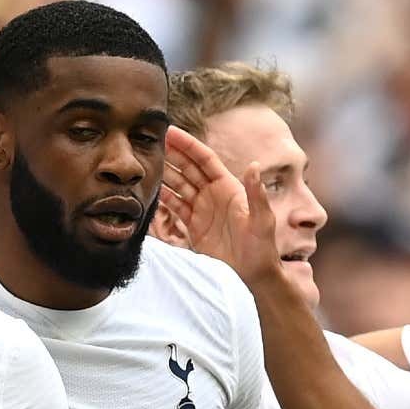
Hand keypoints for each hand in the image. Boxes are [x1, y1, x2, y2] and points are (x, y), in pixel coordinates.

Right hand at [160, 126, 280, 284]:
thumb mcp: (262, 220)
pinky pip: (176, 207)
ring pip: (179, 186)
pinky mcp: (194, 227)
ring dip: (164, 173)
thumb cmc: (262, 248)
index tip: (171, 132)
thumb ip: (256, 193)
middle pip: (188, 168)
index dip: (188, 145)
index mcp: (229, 188)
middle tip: (151, 141)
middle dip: (171, 154)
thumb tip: (254, 166)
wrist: (253, 276)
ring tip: (146, 163)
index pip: (204, 160)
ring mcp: (203, 210)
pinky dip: (163, 198)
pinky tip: (150, 190)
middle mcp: (214, 195)